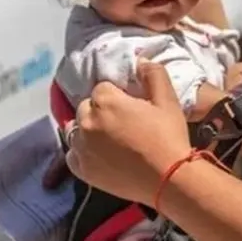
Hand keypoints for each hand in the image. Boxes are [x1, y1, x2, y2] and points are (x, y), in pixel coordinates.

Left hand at [66, 61, 192, 205]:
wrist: (169, 180)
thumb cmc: (169, 137)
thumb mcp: (167, 100)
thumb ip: (153, 74)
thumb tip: (141, 61)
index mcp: (105, 100)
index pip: (101, 89)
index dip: (117, 96)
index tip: (130, 107)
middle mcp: (87, 121)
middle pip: (86, 107)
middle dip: (100, 111)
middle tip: (121, 124)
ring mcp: (82, 147)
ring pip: (75, 130)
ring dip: (88, 130)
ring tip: (108, 140)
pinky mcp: (82, 170)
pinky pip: (72, 155)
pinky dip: (81, 153)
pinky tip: (98, 156)